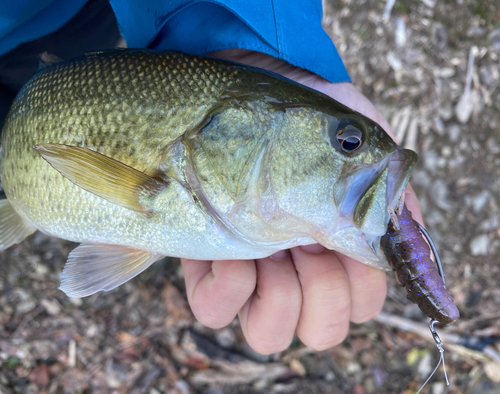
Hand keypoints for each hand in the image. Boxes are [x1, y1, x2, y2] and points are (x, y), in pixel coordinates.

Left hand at [181, 50, 422, 353]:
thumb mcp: (347, 129)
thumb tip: (409, 231)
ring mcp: (249, 269)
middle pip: (324, 330)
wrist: (231, 91)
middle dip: (325, 295)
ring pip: (270, 336)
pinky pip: (215, 311)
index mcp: (332, 240)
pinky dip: (230, 288)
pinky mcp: (204, 266)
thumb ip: (384, 176)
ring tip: (273, 250)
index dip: (364, 290)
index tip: (354, 251)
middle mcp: (293, 263)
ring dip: (281, 297)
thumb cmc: (291, 108)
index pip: (362, 300)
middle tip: (313, 245)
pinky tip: (234, 250)